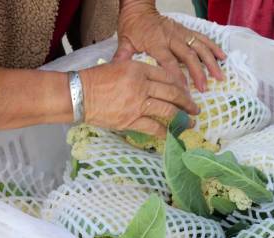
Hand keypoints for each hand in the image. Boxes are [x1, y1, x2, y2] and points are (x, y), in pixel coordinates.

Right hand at [80, 60, 194, 137]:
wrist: (78, 94)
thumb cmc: (95, 80)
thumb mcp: (119, 66)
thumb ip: (139, 74)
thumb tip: (156, 85)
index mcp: (138, 69)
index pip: (167, 76)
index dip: (180, 86)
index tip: (186, 92)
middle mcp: (141, 85)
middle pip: (172, 93)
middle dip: (187, 102)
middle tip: (195, 109)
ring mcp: (137, 103)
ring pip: (168, 110)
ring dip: (183, 118)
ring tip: (191, 123)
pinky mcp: (131, 120)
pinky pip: (154, 127)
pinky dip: (165, 132)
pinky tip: (172, 135)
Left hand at [114, 1, 226, 91]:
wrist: (139, 7)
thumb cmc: (132, 26)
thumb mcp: (124, 41)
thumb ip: (123, 57)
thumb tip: (118, 72)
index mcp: (155, 43)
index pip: (169, 63)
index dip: (178, 78)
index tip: (184, 92)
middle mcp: (171, 37)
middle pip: (188, 56)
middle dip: (198, 73)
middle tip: (205, 88)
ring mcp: (181, 33)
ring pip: (199, 47)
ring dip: (211, 62)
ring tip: (219, 76)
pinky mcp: (186, 30)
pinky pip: (203, 38)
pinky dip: (214, 47)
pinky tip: (223, 57)